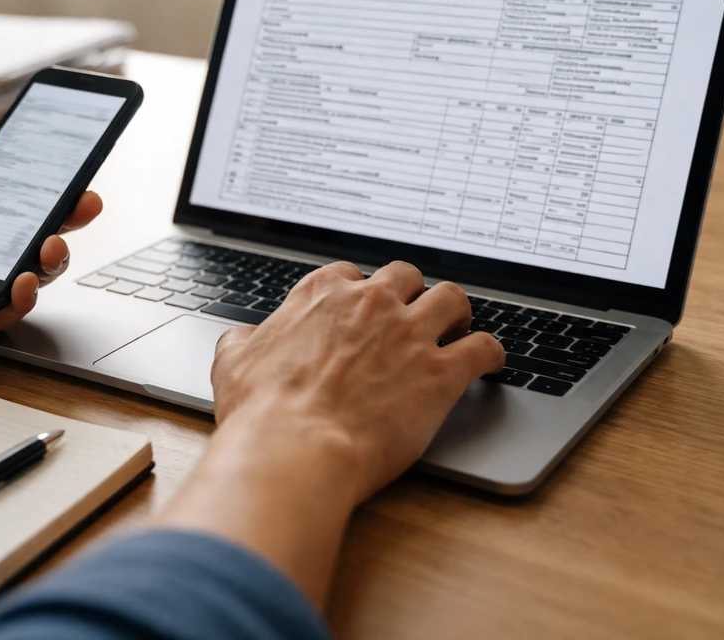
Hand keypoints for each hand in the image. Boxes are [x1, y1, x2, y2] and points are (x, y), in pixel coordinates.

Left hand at [0, 132, 101, 368]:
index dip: (41, 183)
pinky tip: (25, 278)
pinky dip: (23, 296)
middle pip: (29, 231)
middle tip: (85, 204)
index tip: (69, 169)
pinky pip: (5, 309)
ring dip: (52, 256)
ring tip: (53, 244)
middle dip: (64, 217)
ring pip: (27, 271)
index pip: (8, 194)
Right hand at [211, 261, 504, 504]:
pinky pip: (484, 347)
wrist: (293, 449)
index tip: (361, 312)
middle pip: (406, 275)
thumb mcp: (232, 362)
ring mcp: (409, 334)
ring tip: (456, 329)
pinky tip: (491, 363)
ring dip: (456, 313)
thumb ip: (243, 340)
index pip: (352, 275)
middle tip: (410, 318)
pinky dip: (491, 354)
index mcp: (322, 295)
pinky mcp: (440, 373)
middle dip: (410, 294)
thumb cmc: (260, 410)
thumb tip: (243, 339)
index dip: (359, 294)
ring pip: (452, 298)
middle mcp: (370, 303)